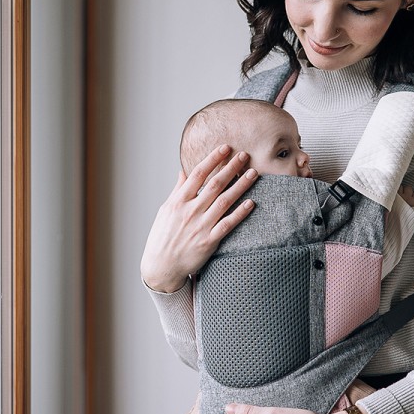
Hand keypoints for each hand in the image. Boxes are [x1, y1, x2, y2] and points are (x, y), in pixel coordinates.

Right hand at [140, 145, 258, 292]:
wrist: (161, 266)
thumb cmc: (162, 236)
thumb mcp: (166, 210)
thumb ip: (178, 190)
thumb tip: (183, 171)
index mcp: (178, 201)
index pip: (198, 174)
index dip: (213, 159)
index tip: (225, 148)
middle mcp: (190, 211)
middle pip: (214, 185)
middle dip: (231, 168)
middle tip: (245, 155)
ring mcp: (200, 226)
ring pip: (224, 201)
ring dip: (240, 186)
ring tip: (253, 173)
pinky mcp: (209, 242)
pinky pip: (227, 224)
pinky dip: (240, 213)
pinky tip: (251, 203)